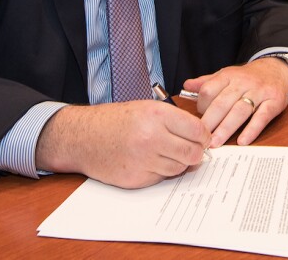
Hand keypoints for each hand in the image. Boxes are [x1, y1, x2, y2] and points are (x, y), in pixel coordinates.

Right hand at [35, 100, 209, 188]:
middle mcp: (152, 137)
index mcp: (156, 115)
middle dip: (196, 153)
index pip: (197, 130)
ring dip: (179, 163)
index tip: (202, 138)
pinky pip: (162, 177)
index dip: (204, 136)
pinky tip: (150, 161)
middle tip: (192, 149)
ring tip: (167, 152)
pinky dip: (161, 171)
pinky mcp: (137, 179)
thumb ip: (173, 120)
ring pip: (180, 168)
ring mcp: (144, 160)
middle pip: (193, 153)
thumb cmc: (115, 121)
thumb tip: (201, 135)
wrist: (83, 138)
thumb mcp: (145, 108)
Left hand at [182, 57, 287, 147]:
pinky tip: (242, 141)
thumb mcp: (226, 75)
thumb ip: (206, 82)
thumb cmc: (247, 77)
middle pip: (222, 103)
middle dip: (210, 122)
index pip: (208, 90)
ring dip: (226, 128)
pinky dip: (252, 130)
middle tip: (201, 139)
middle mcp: (243, 82)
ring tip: (216, 143)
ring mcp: (259, 92)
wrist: (276, 69)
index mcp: (228, 75)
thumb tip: (186, 86)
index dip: (201, 107)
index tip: (197, 121)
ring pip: (240, 111)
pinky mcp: (274, 102)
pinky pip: (262, 117)